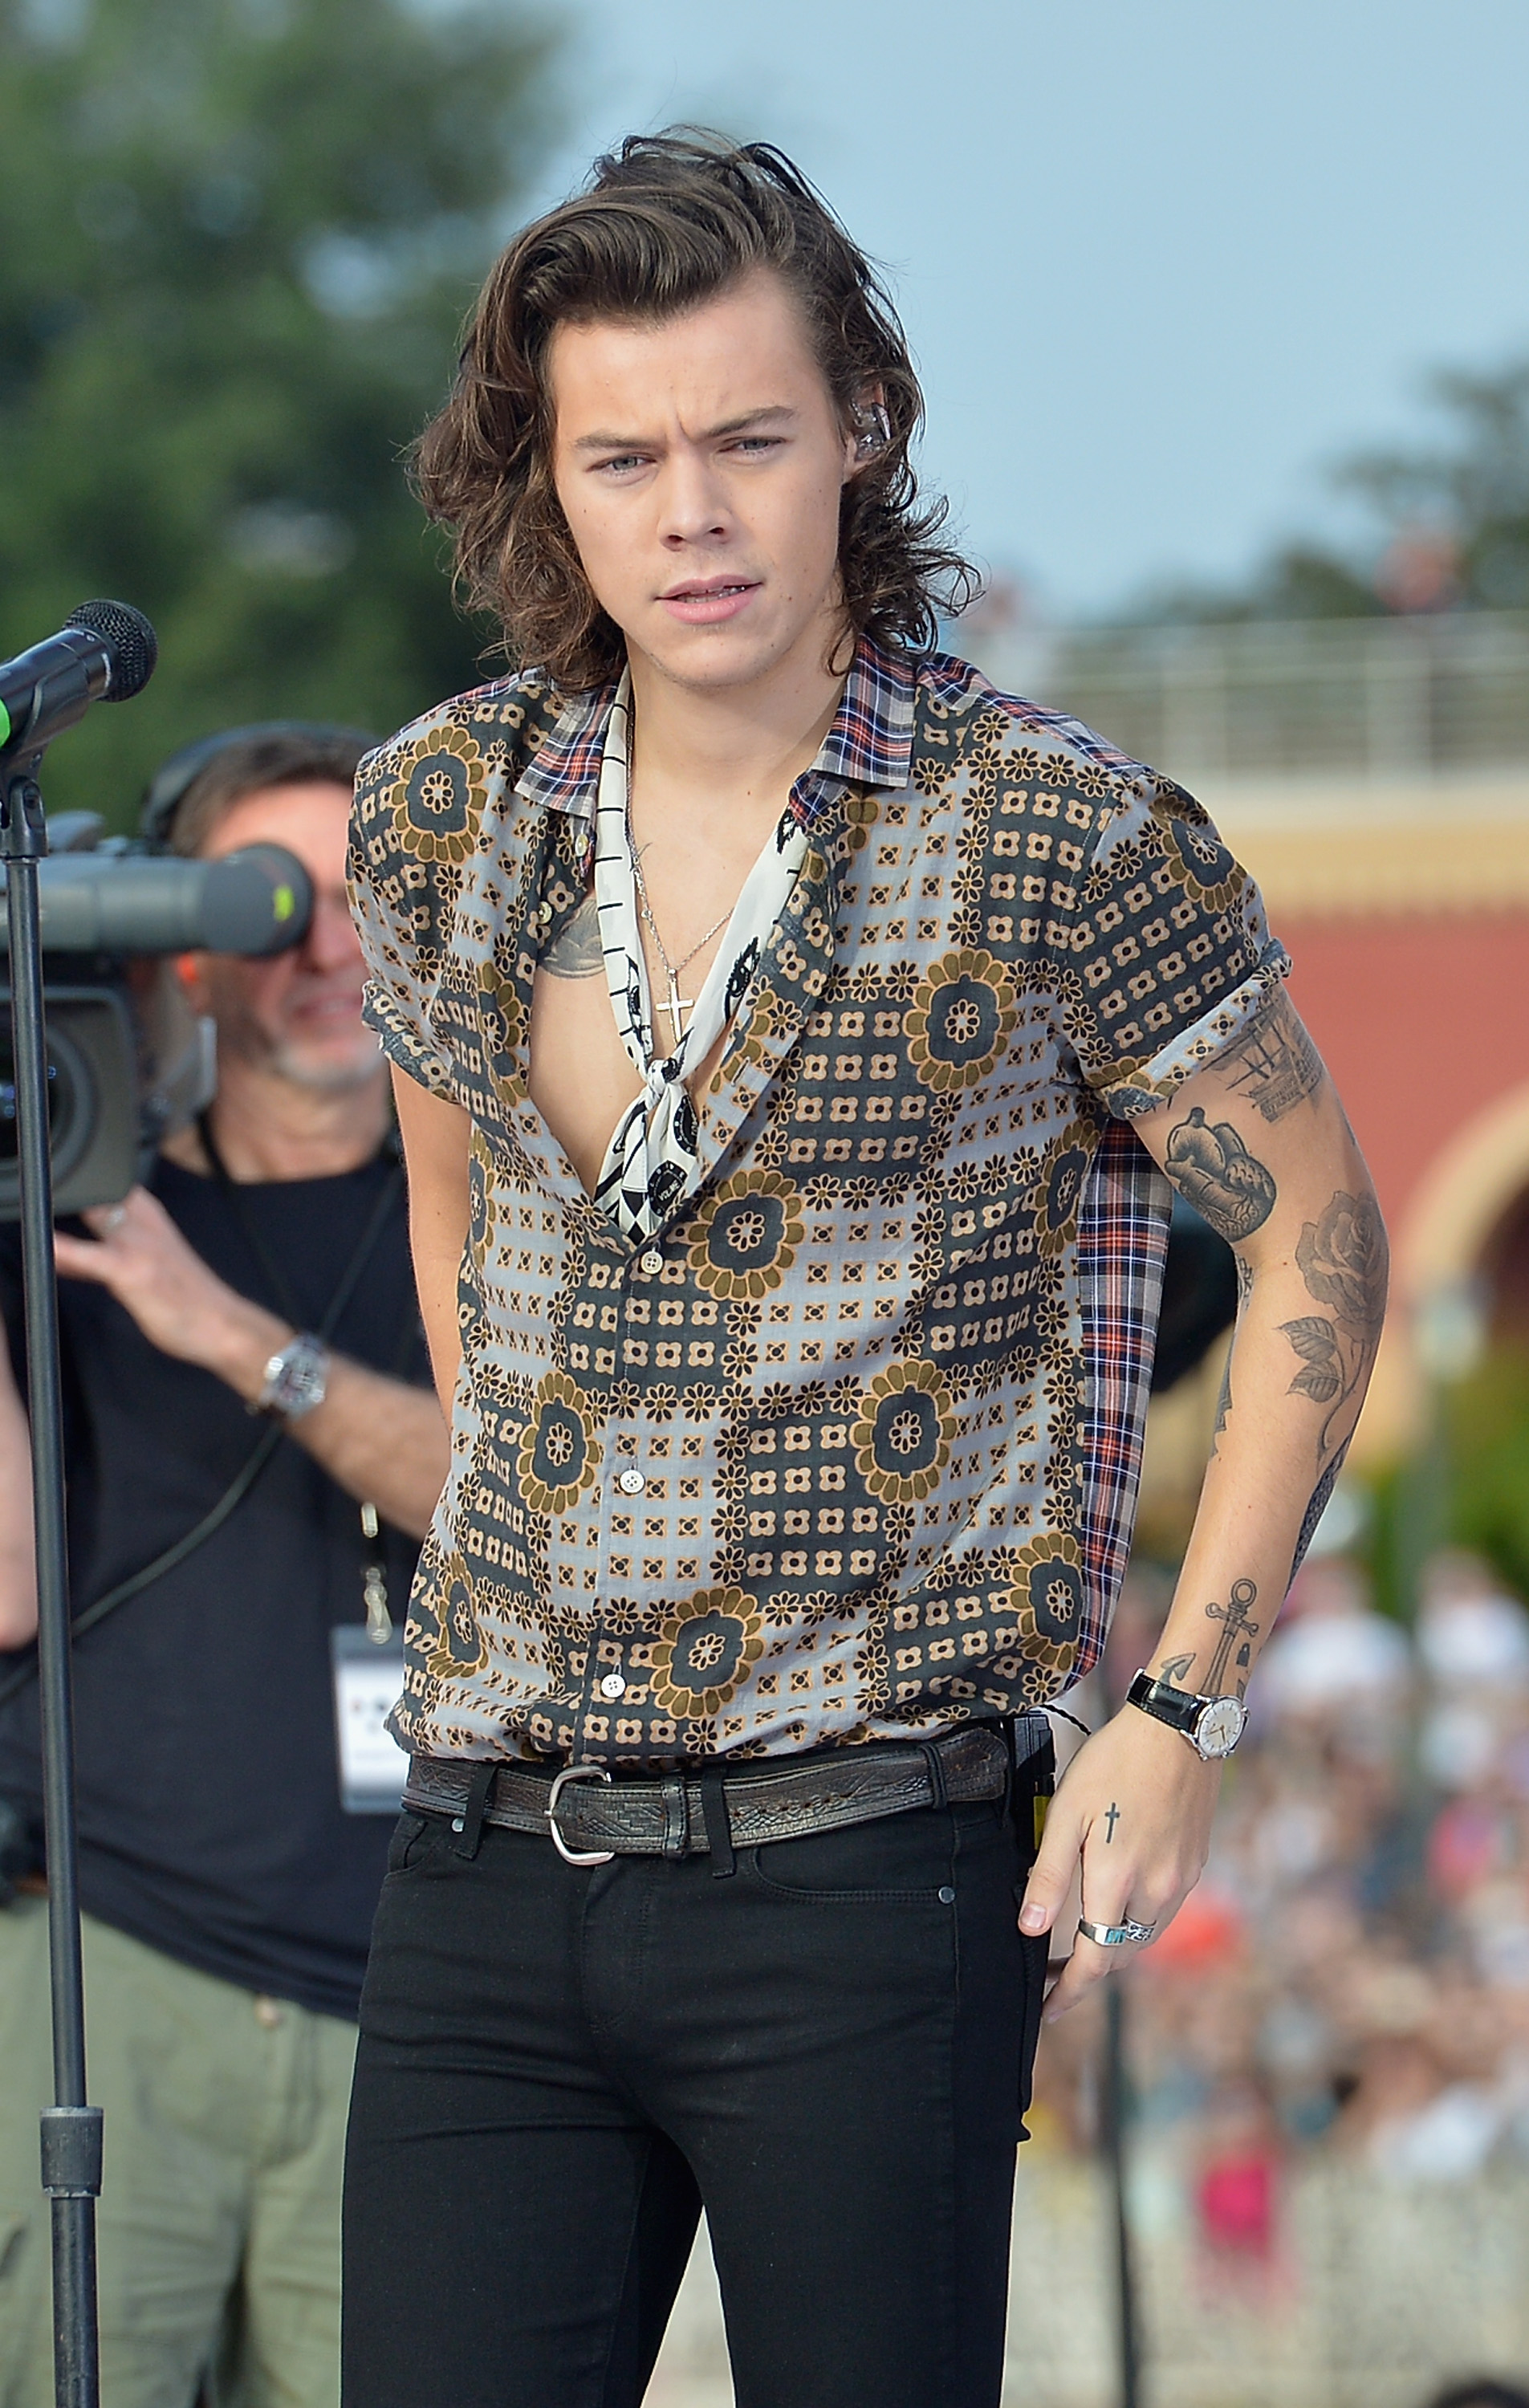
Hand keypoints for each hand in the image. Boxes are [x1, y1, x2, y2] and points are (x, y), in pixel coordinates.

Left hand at [53, 1188, 286, 1397]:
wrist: (225, 1325)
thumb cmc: (190, 1300)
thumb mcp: (150, 1263)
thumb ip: (107, 1251)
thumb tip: (62, 1253)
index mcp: (152, 1215)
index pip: (108, 1185)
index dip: (79, 1185)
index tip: (51, 1191)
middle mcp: (146, 1222)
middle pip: (96, 1192)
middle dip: (66, 1192)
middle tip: (36, 1203)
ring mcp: (138, 1245)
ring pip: (92, 1211)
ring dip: (59, 1211)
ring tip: (29, 1212)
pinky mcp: (132, 1271)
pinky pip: (88, 1255)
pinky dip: (63, 1248)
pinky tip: (44, 1244)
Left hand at [1018, 1704, 1221, 2020]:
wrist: (1177, 1731)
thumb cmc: (1114, 1763)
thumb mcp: (1067, 1813)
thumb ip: (1049, 1874)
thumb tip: (1031, 1929)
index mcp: (1117, 1881)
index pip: (1094, 1960)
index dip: (1069, 1993)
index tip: (1046, 2010)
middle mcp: (1155, 1892)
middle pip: (1118, 1956)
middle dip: (1085, 1975)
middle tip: (1051, 1975)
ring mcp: (1180, 1882)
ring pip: (1143, 1939)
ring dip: (1111, 1950)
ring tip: (1078, 1945)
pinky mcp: (1193, 1868)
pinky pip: (1161, 1914)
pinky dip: (1135, 1925)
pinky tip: (1114, 1909)